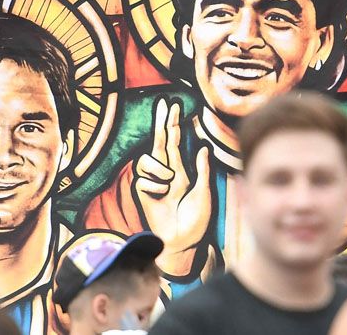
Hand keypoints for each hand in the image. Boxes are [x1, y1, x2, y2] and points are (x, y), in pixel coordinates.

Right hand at [133, 98, 210, 272]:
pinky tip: (161, 198)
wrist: (183, 243)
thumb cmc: (195, 222)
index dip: (173, 124)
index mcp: (181, 172)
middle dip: (162, 122)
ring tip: (170, 185)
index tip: (172, 105)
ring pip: (149, 159)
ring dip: (160, 169)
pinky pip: (144, 179)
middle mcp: (166, 174)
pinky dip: (155, 186)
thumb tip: (204, 148)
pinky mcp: (142, 193)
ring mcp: (152, 182)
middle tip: (164, 103)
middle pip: (160, 142)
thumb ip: (202, 171)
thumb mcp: (204, 193)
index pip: (175, 142)